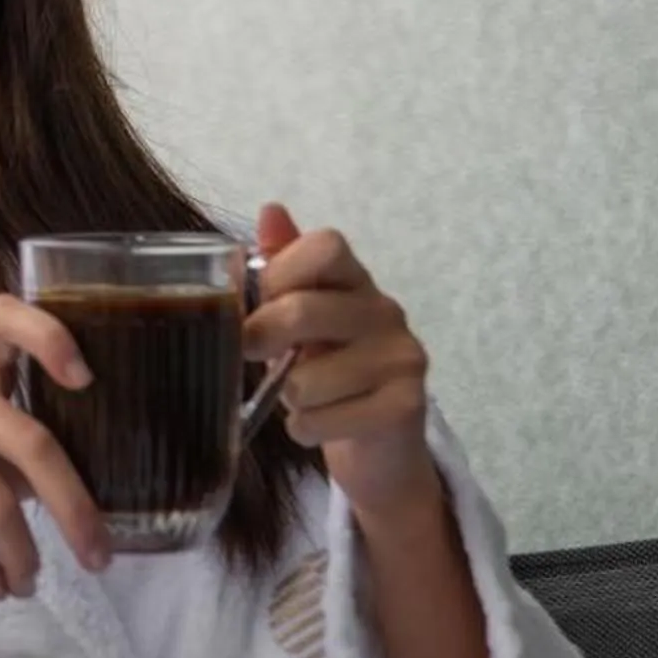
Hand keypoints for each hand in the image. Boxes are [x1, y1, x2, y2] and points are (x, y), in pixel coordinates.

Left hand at [248, 204, 441, 526]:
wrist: (380, 448)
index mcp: (355, 280)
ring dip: (288, 396)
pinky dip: (304, 428)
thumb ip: (283, 266)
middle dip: (262, 338)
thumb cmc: (326, 371)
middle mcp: (386, 311)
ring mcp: (402, 358)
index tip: (256, 304)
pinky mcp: (405, 406)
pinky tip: (318, 423)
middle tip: (252, 354)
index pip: (325, 246)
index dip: (279, 273)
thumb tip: (271, 209)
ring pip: (306, 379)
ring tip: (302, 396)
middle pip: (304, 311)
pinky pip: (322, 419)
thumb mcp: (298, 318)